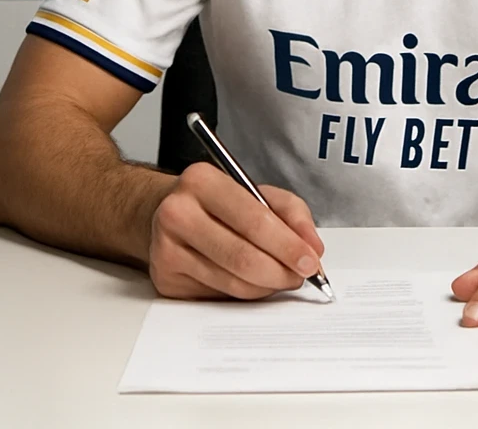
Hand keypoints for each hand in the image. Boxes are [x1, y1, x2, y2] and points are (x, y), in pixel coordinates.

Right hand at [149, 161, 324, 298]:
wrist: (165, 213)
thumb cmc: (217, 202)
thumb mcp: (256, 192)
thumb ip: (291, 213)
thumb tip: (312, 247)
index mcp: (202, 181)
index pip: (253, 220)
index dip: (286, 245)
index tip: (310, 261)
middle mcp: (178, 214)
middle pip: (242, 257)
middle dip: (280, 272)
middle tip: (300, 275)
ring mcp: (167, 251)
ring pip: (232, 283)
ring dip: (266, 286)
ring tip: (280, 277)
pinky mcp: (165, 282)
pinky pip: (219, 297)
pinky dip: (244, 294)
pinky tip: (252, 281)